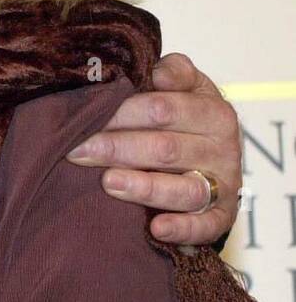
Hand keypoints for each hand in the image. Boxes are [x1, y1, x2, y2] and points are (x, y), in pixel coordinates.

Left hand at [67, 53, 240, 245]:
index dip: (121, 111)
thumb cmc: (183, 115)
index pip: (163, 109)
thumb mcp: (182, 87)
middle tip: (76, 150)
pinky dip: (183, 228)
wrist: (212, 154)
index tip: (85, 115)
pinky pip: (206, 226)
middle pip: (165, 148)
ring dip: (144, 186)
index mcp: (212, 110)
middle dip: (116, 148)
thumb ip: (171, 72)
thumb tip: (158, 72)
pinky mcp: (222, 216)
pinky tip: (157, 228)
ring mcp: (224, 184)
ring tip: (108, 182)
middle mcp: (223, 147)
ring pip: (185, 188)